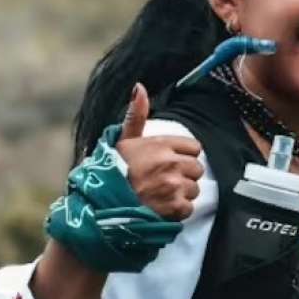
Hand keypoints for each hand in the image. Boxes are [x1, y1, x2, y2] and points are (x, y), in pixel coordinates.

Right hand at [116, 83, 204, 220]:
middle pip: (197, 169)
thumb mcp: (123, 140)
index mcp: (160, 145)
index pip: (194, 148)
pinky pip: (188, 208)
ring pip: (194, 189)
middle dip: (184, 175)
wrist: (101, 205)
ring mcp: (173, 186)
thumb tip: (140, 87)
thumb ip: (136, 115)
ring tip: (161, 195)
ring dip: (181, 194)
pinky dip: (178, 211)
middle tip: (165, 180)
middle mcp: (169, 163)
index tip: (169, 163)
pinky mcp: (174, 207)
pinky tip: (162, 207)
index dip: (183, 156)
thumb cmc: (113, 171)